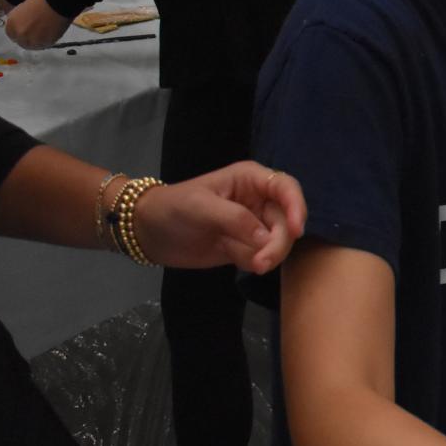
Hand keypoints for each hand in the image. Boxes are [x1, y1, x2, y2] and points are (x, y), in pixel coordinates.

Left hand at [3, 0, 71, 48]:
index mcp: (11, 23)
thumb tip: (25, 25)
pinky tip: (51, 32)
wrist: (57, 1)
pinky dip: (47, 41)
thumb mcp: (24, 9)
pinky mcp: (46, 44)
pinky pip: (44, 46)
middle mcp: (20, 33)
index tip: (26, 31)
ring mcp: (32, 40)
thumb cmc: (43, 0)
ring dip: (38, 41)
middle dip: (29, 38)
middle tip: (37, 32)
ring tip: (46, 31)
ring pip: (34, 46)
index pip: (11, 35)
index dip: (19, 33)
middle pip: (22, 42)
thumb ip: (22, 20)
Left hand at [132, 162, 307, 272]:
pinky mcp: (245, 246)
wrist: (149, 232)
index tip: (296, 231)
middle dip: (278, 243)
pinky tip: (234, 259)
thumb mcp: (201, 207)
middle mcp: (258, 200)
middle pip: (286, 221)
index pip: (286, 188)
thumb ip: (235, 219)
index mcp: (250, 179)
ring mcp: (253, 225)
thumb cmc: (172, 208)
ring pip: (278, 242)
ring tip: (252, 266)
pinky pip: (263, 256)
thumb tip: (265, 238)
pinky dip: (254, 262)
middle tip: (261, 263)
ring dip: (268, 256)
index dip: (297, 207)